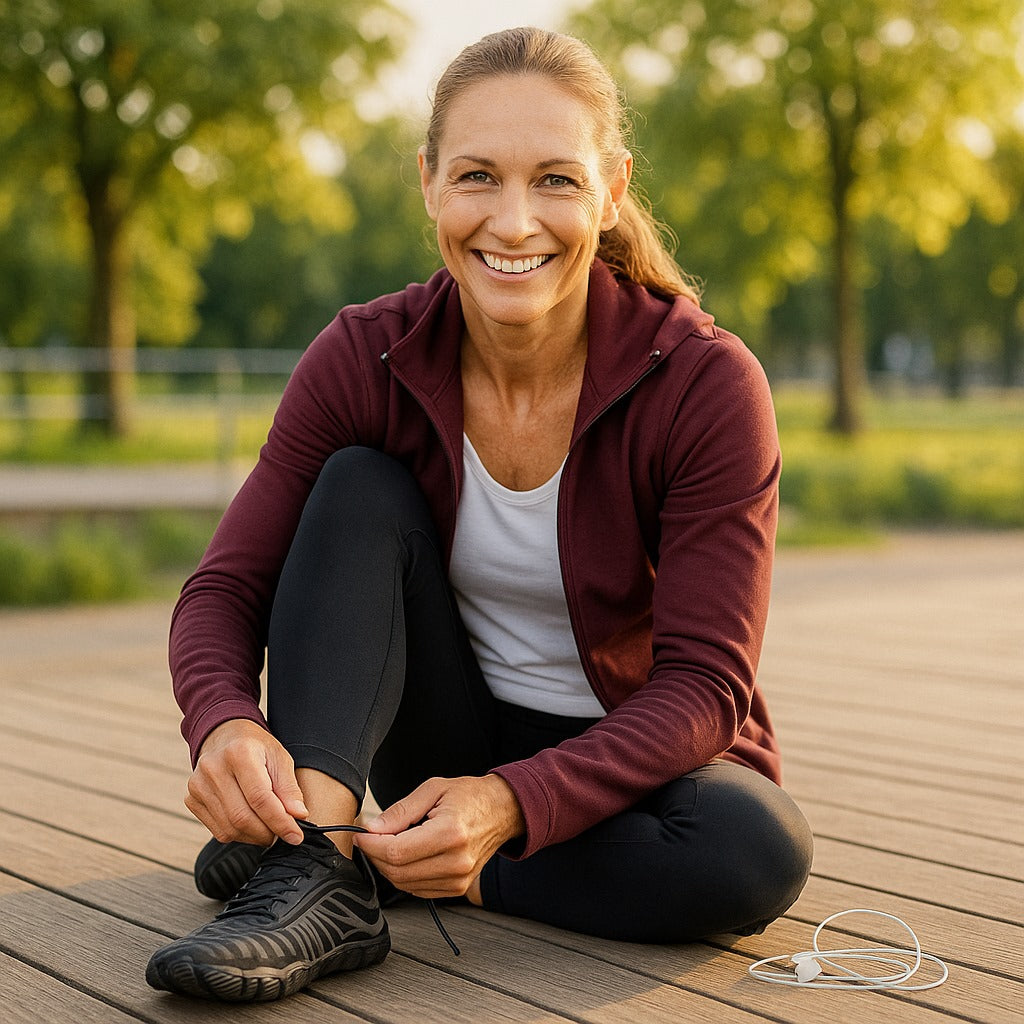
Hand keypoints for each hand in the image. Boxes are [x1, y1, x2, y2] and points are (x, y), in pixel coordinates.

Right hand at [185, 719, 307, 846]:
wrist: (225, 735)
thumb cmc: (256, 747)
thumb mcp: (280, 758)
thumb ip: (289, 788)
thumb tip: (298, 816)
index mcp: (239, 753)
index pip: (260, 798)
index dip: (280, 822)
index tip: (296, 836)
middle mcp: (214, 768)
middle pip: (242, 817)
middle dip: (267, 833)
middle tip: (282, 834)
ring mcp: (198, 785)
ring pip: (229, 828)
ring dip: (254, 836)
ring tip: (269, 830)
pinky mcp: (191, 799)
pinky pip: (218, 830)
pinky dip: (239, 834)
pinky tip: (251, 825)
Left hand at [355, 775, 524, 898]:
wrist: (503, 811)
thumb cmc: (470, 796)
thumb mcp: (433, 789)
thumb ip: (400, 811)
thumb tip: (372, 828)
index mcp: (451, 833)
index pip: (396, 851)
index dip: (371, 845)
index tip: (362, 834)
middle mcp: (456, 861)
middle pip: (397, 871)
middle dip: (376, 855)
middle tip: (371, 837)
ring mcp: (459, 879)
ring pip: (405, 884)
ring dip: (388, 867)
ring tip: (389, 844)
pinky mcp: (458, 888)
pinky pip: (418, 890)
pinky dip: (404, 876)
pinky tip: (406, 856)